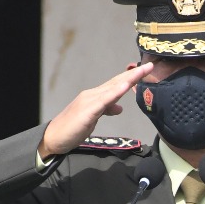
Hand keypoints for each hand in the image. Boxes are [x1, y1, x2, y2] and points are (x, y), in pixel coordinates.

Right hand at [38, 62, 153, 157]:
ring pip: (113, 88)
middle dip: (134, 74)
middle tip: (150, 65)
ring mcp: (90, 101)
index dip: (131, 77)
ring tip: (143, 71)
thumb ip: (106, 110)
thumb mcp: (94, 118)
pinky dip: (116, 92)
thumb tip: (120, 107)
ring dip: (129, 79)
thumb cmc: (72, 129)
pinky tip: (126, 86)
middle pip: (117, 82)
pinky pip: (104, 100)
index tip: (146, 71)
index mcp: (96, 97)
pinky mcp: (87, 111)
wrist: (54, 138)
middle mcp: (93, 95)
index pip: (116, 85)